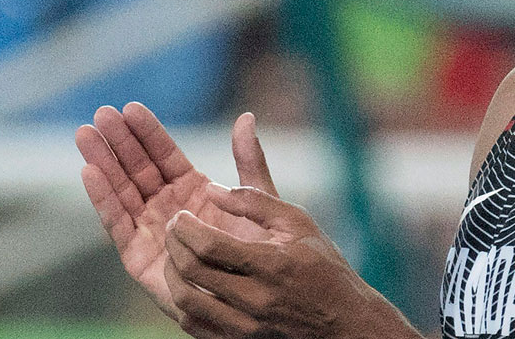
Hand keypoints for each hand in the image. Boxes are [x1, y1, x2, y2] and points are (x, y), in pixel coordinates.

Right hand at [75, 102, 278, 320]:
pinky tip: (90, 172)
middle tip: (100, 113)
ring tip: (85, 134)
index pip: (164, 155)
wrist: (258, 296)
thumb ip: (248, 159)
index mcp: (193, 191)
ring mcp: (152, 231)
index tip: (129, 107)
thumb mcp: (257, 197)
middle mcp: (168, 208)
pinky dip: (104, 200)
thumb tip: (245, 117)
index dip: (148, 133)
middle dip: (119, 142)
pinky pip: (119, 225)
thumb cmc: (260, 249)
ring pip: (123, 191)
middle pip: (137, 169)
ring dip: (103, 163)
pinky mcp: (140, 259)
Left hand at [163, 185, 416, 338]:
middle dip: (174, 245)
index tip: (182, 215)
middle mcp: (255, 300)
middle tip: (174, 229)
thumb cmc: (321, 264)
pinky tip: (188, 282)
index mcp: (271, 265)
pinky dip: (183, 301)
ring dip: (172, 274)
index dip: (186, 228)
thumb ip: (254, 201)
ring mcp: (245, 326)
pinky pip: (193, 324)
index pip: (210, 247)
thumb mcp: (297, 222)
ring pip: (186, 302)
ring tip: (176, 254)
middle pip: (193, 273)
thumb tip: (212, 189)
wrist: (342, 319)